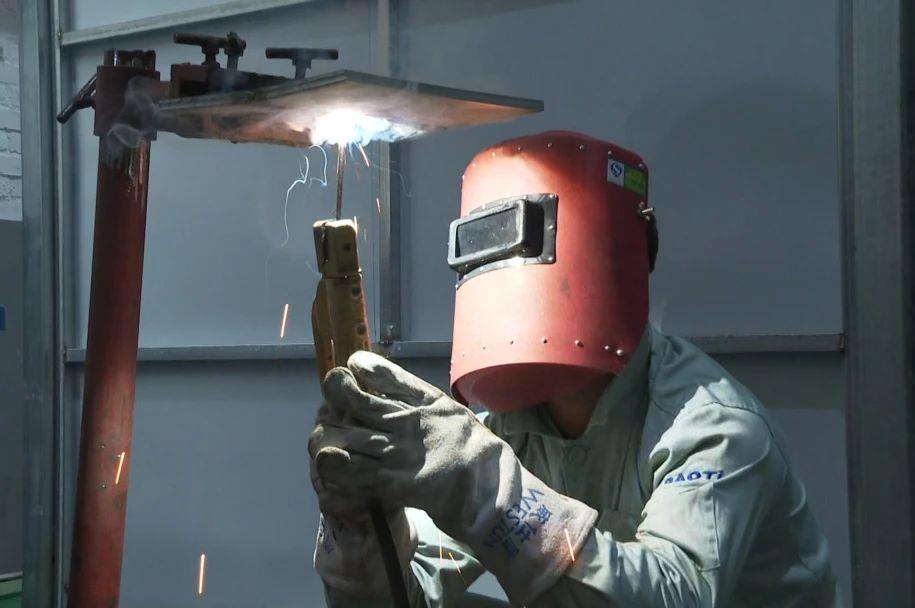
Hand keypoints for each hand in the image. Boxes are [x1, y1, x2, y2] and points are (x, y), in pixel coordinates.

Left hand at [311, 351, 598, 605]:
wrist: (488, 488)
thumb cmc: (472, 449)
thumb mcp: (447, 409)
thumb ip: (415, 394)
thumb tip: (379, 374)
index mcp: (422, 399)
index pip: (380, 372)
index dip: (361, 366)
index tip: (354, 366)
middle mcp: (404, 420)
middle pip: (351, 398)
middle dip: (335, 390)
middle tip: (335, 392)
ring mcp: (394, 452)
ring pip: (341, 434)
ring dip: (327, 431)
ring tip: (327, 432)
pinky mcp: (388, 482)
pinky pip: (347, 470)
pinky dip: (332, 464)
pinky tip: (330, 461)